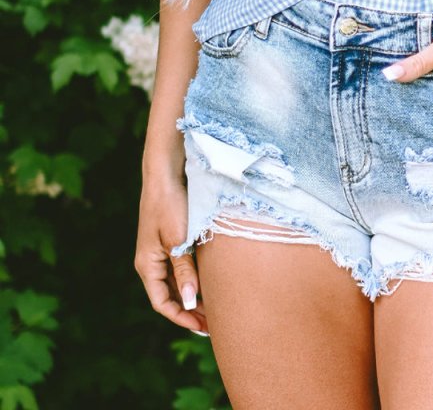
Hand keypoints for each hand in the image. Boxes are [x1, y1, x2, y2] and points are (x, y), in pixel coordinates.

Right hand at [135, 174, 208, 334]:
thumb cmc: (170, 205)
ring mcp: (160, 252)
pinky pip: (181, 269)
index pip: (162, 303)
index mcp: (147, 266)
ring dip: (194, 297)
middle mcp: (151, 263)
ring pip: (177, 284)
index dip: (182, 318)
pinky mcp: (171, 242)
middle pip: (170, 296)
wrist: (166, 173)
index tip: (202, 328)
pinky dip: (194, 280)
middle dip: (190, 312)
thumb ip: (184, 271)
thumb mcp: (178, 240)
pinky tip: (211, 284)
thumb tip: (191, 302)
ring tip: (216, 309)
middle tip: (215, 325)